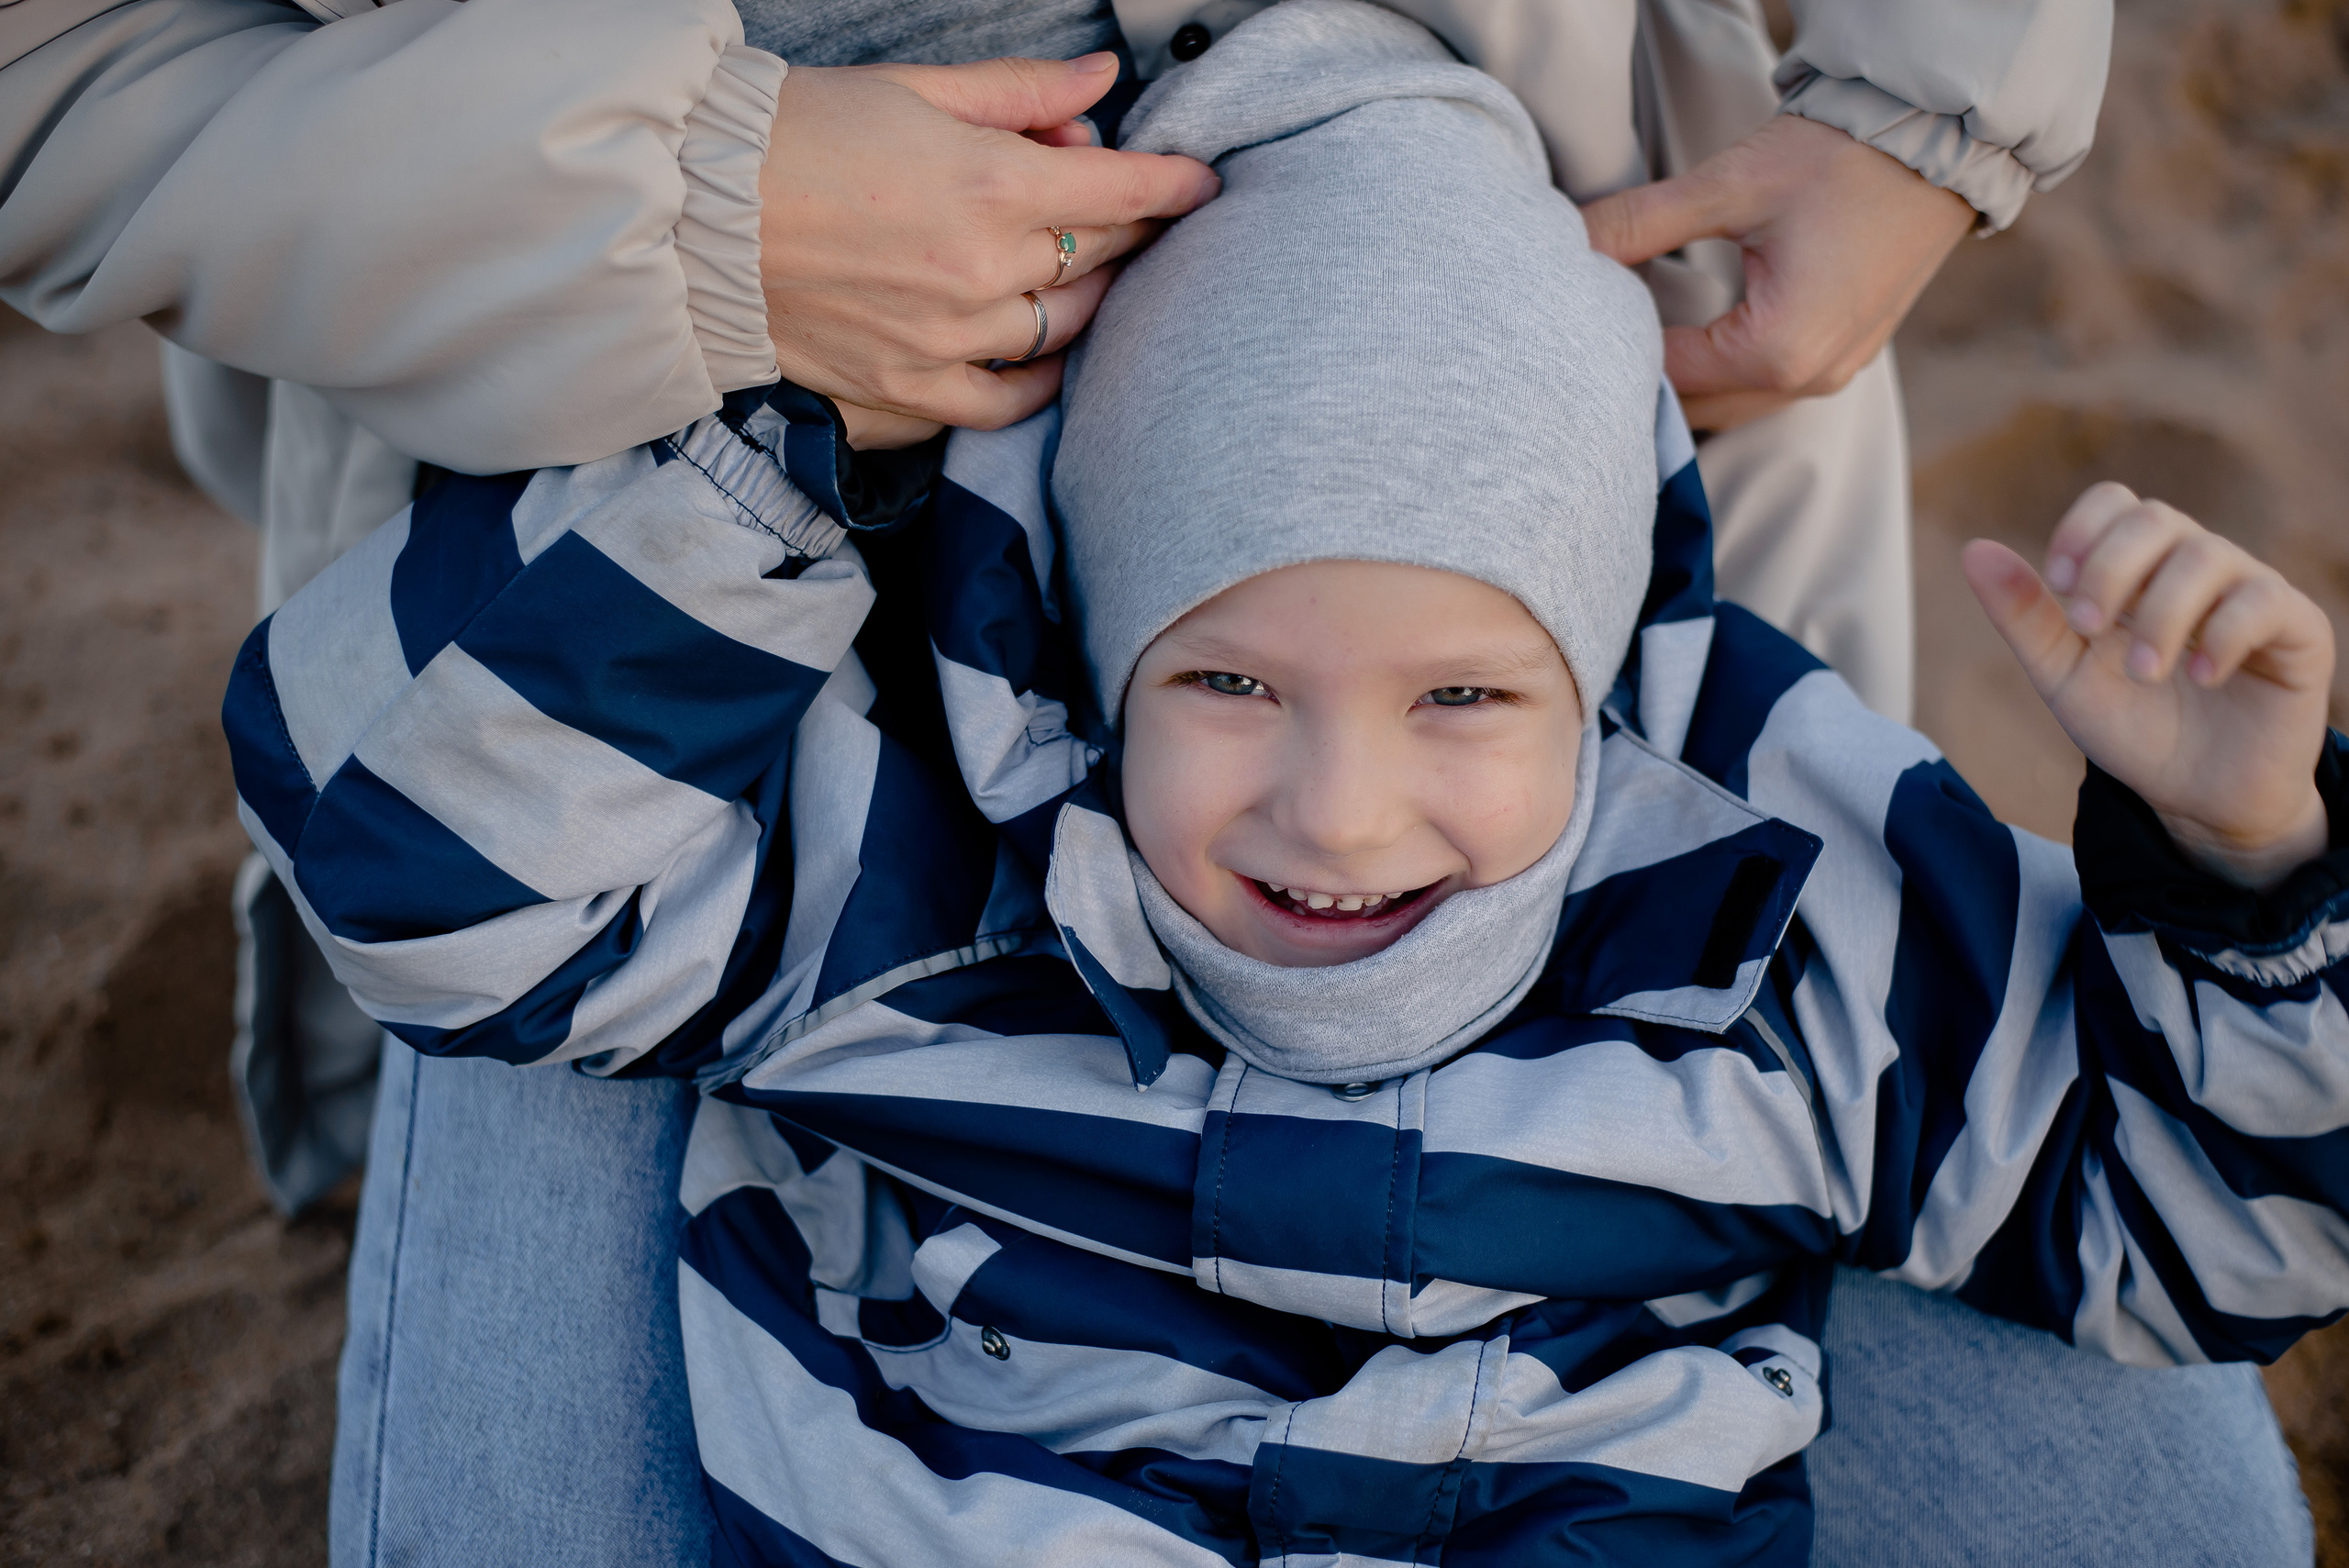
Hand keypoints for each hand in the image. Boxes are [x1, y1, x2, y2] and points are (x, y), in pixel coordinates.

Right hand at [760, 54, 1220, 432]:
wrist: (697, 211)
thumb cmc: (798, 135)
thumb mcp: (916, 89)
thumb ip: (1019, 94)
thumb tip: (1099, 80)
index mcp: (990, 184)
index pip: (1120, 188)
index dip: (1172, 184)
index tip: (1200, 186)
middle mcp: (980, 270)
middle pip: (1097, 256)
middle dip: (1126, 230)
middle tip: (1130, 215)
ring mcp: (947, 338)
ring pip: (1062, 326)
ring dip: (1088, 298)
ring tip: (1087, 275)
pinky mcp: (906, 387)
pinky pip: (1003, 403)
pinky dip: (1038, 381)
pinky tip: (1050, 358)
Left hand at [1581, 115, 1972, 430]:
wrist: (1938, 143)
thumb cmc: (1842, 159)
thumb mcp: (1729, 186)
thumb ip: (1640, 222)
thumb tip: (1568, 241)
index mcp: (1777, 351)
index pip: (1664, 377)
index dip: (1613, 350)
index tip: (1579, 320)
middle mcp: (1808, 380)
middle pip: (1695, 407)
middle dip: (1644, 379)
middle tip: (1594, 341)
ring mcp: (1833, 375)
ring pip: (1730, 406)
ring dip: (1684, 382)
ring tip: (1634, 342)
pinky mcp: (1846, 357)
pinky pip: (1765, 390)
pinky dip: (1722, 374)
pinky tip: (1688, 341)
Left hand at [1965, 483, 2334, 889]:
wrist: (2199, 798)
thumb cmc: (2134, 730)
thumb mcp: (2064, 677)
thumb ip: (2024, 617)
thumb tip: (1974, 550)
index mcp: (2138, 569)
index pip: (2115, 502)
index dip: (2081, 533)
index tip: (2059, 590)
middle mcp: (2195, 567)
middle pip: (2155, 518)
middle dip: (2110, 569)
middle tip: (2088, 627)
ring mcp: (2249, 592)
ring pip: (2207, 555)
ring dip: (2161, 614)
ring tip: (2144, 674)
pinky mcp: (2296, 629)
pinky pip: (2264, 599)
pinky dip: (2222, 634)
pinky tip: (2199, 676)